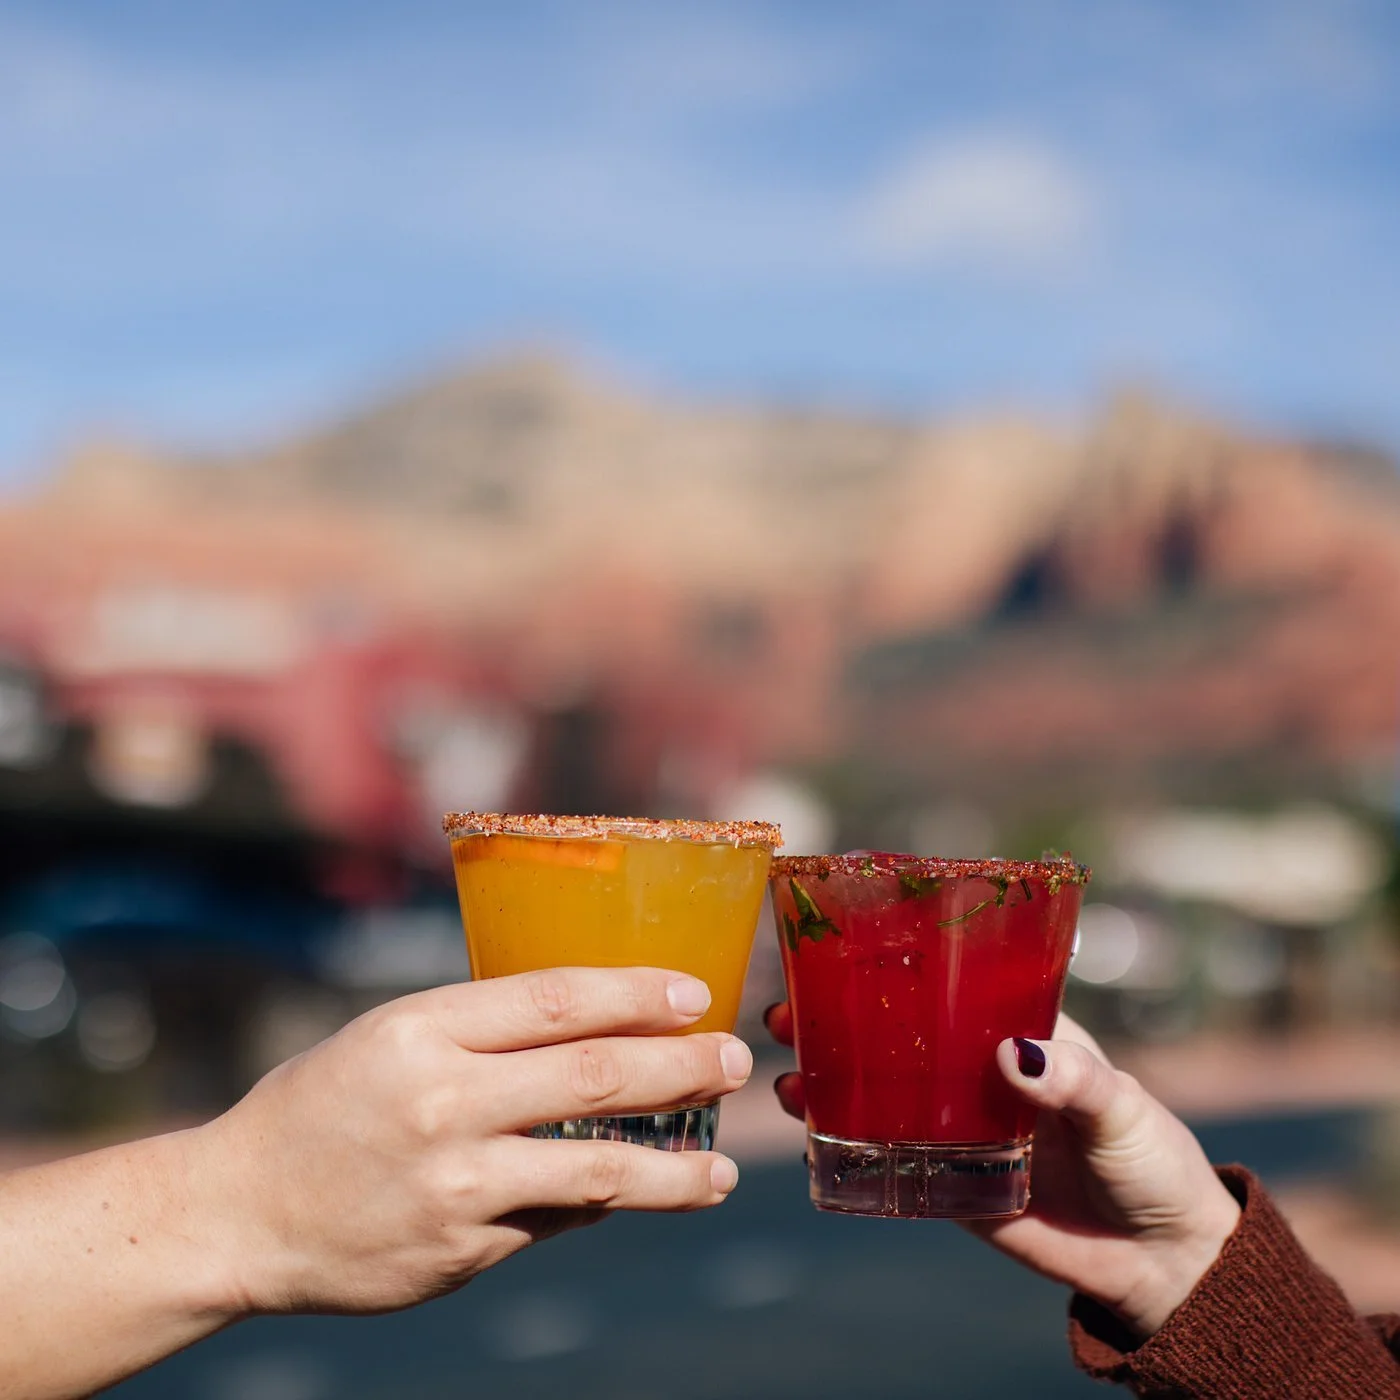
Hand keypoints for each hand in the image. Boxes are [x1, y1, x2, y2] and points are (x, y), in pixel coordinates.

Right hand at [202, 967, 752, 1315]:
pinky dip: (604, 1205)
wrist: (237, 1213)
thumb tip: (598, 1034)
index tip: (694, 993)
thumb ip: (484, 1035)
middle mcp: (444, 1104)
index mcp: (423, 1031)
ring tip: (719, 1169)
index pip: (557, 1000)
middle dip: (681, 1068)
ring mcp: (456, 1185)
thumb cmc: (322, 1105)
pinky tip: (638, 1196)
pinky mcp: (460, 1250)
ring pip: (597, 1171)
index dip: (637, 994)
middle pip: (594, 1078)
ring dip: (673, 1168)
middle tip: (733, 1061)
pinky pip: (555, 1220)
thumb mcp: (390, 1037)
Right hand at [765, 1004, 1238, 1337]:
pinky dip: (847, 1146)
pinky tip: (808, 1136)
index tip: (838, 957)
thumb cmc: (1154, 1163)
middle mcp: (980, 1072)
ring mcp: (961, 1126)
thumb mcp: (1123, 1110)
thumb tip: (1012, 1054)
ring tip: (786, 1077)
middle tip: (784, 1015)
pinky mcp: (953, 1182)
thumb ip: (1075, 1081)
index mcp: (1022, 1033)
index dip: (896, 970)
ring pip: (882, 1093)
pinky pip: (890, 1158)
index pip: (951, 986)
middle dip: (838, 1022)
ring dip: (829, 1081)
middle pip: (899, 1036)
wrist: (1163, 1263)